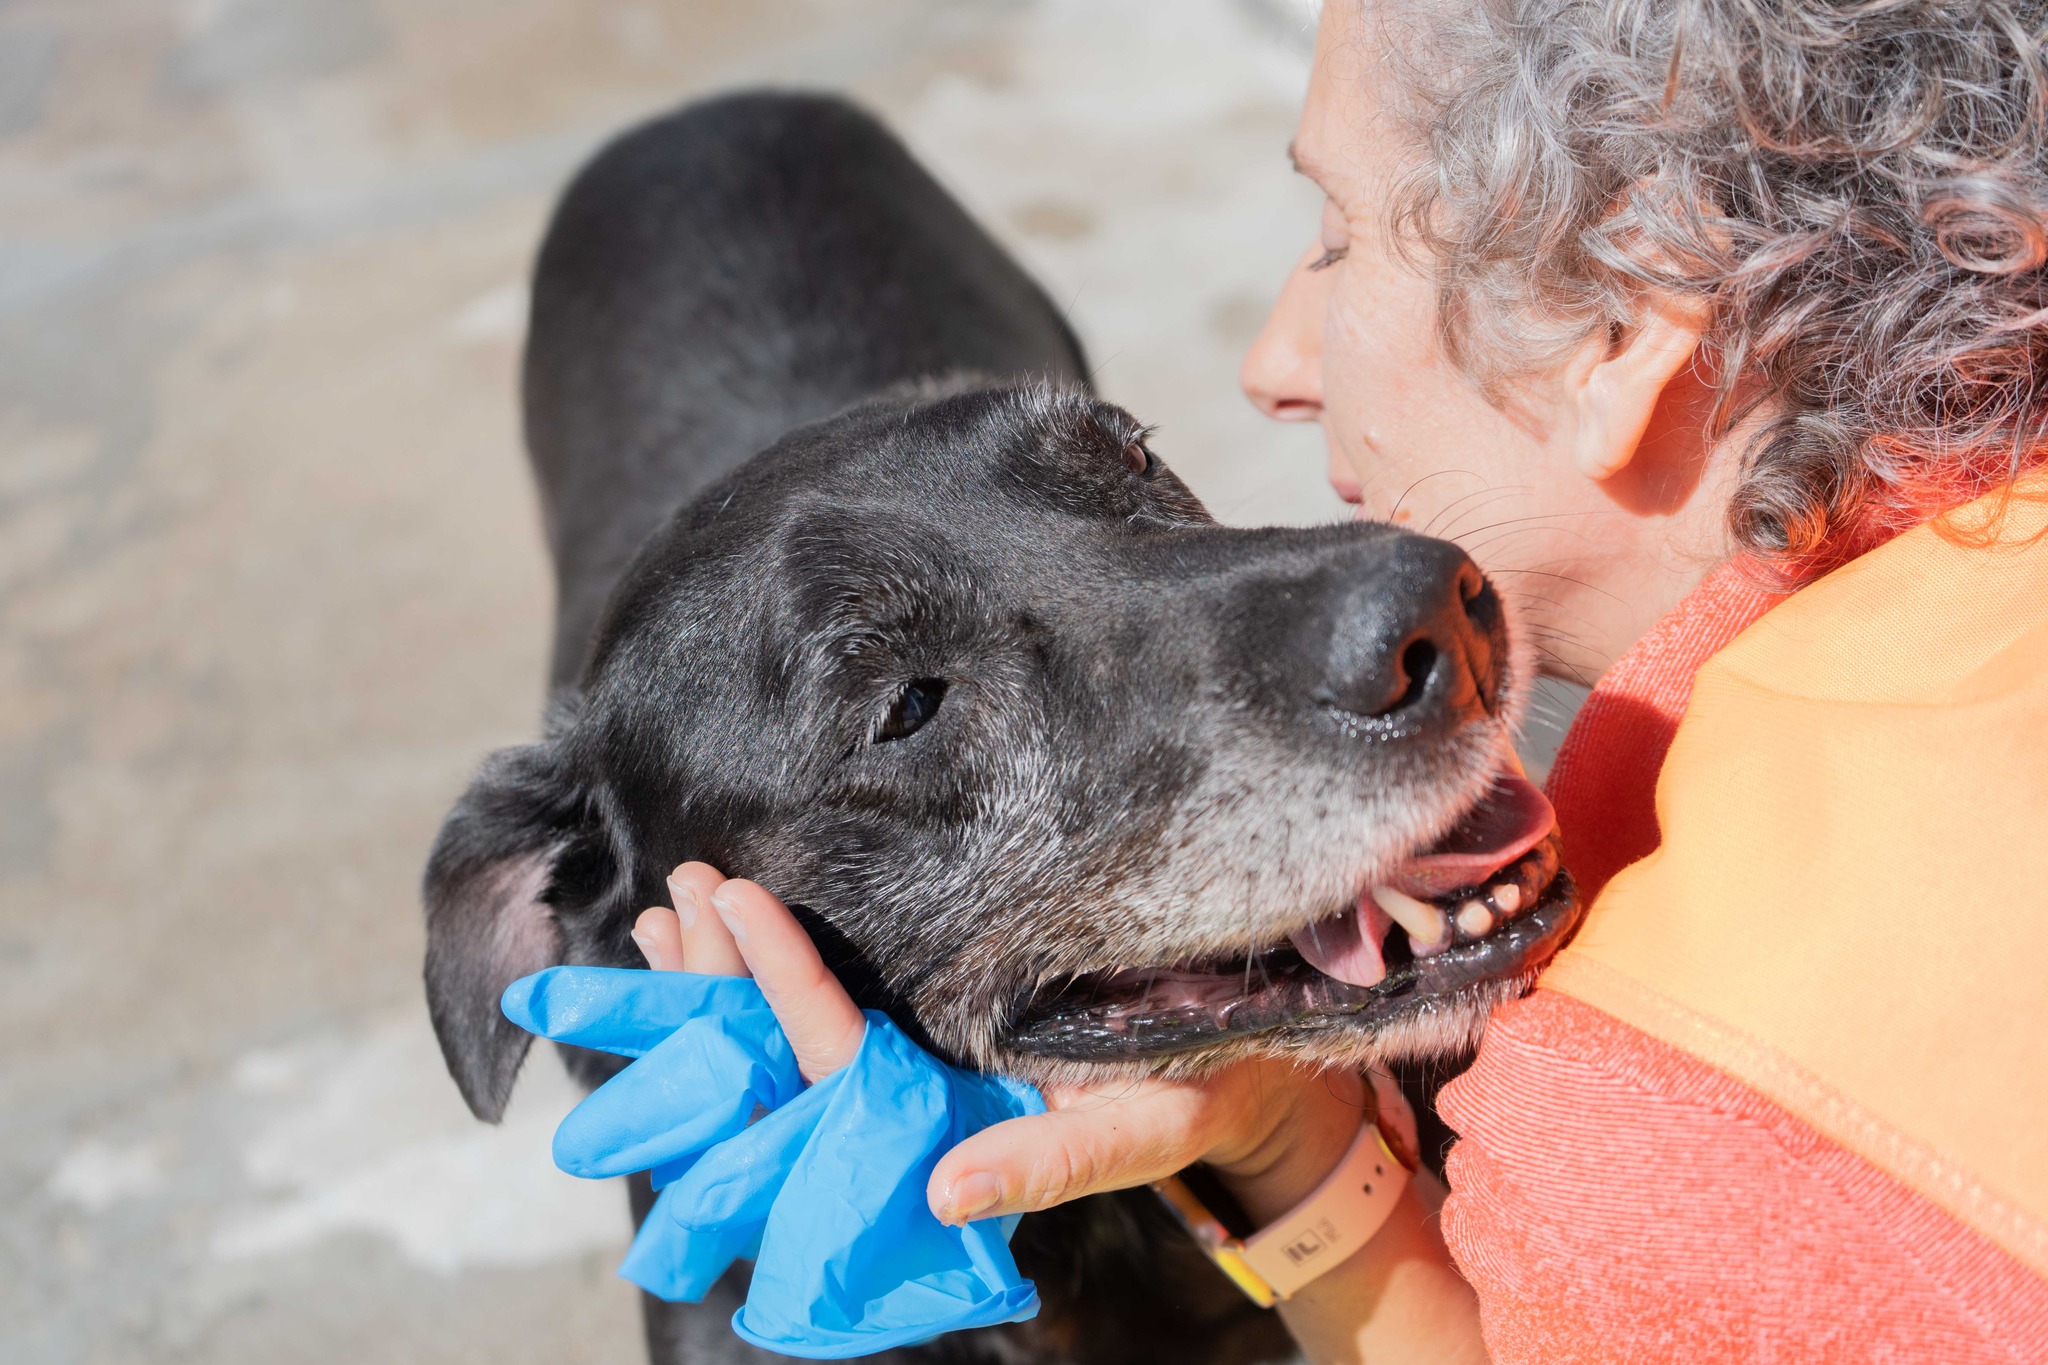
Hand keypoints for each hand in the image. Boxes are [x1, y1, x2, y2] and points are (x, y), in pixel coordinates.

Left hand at [632, 866, 1368, 1226]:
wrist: (1226, 1074)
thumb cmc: (1187, 1095)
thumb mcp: (1133, 1128)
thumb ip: (1047, 1166)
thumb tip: (946, 1193)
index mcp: (941, 1123)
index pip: (836, 1054)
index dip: (781, 981)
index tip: (736, 901)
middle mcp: (907, 1099)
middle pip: (782, 1049)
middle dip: (717, 982)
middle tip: (672, 901)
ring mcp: (909, 1066)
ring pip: (786, 1032)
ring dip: (725, 974)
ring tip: (671, 909)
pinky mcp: (925, 1033)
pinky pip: (825, 1007)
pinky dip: (768, 968)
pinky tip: (723, 923)